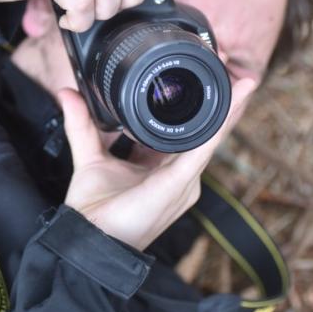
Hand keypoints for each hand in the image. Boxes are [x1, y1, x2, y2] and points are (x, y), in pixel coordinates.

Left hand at [58, 78, 257, 250]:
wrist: (88, 243)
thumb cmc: (94, 212)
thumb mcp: (89, 157)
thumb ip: (82, 124)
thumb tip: (68, 92)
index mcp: (164, 171)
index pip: (187, 134)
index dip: (196, 107)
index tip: (200, 77)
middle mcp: (180, 177)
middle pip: (205, 133)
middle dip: (220, 102)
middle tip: (229, 69)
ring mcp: (184, 181)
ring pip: (211, 137)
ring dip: (229, 107)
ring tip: (244, 80)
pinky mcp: (180, 183)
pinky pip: (203, 147)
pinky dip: (219, 123)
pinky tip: (232, 101)